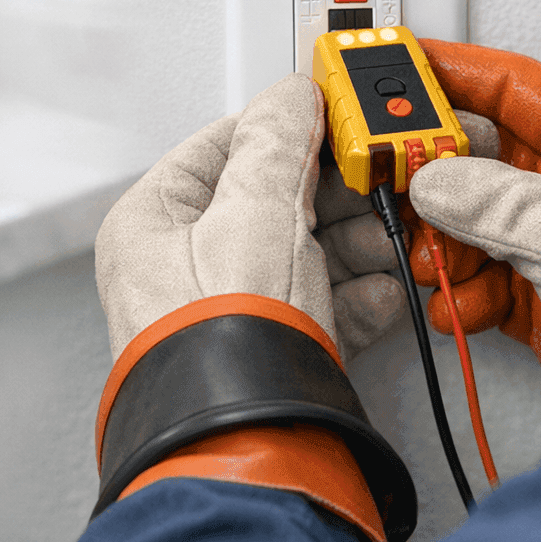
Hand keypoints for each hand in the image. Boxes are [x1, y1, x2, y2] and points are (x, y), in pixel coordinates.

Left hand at [96, 74, 404, 363]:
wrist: (255, 443)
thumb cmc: (224, 339)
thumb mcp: (257, 211)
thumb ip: (279, 141)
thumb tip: (290, 97)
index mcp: (153, 223)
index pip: (225, 145)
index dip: (287, 128)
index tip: (337, 121)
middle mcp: (180, 268)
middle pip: (271, 201)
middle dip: (335, 196)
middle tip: (374, 185)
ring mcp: (227, 312)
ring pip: (302, 252)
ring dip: (355, 246)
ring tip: (387, 244)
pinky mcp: (269, 350)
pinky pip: (318, 305)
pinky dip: (356, 296)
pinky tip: (381, 294)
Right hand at [410, 40, 540, 410]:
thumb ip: (485, 197)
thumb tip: (431, 181)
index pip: (508, 83)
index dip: (451, 71)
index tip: (401, 67)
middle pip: (476, 157)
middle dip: (435, 182)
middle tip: (399, 187)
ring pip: (470, 222)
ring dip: (445, 248)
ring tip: (441, 265)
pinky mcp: (540, 287)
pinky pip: (479, 277)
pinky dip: (463, 295)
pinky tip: (465, 304)